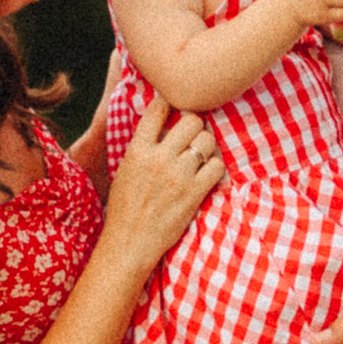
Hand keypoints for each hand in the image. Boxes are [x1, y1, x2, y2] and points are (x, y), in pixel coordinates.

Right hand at [102, 95, 225, 269]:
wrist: (129, 242)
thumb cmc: (125, 207)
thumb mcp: (126, 169)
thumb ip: (143, 147)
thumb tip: (161, 124)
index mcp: (137, 150)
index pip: (158, 109)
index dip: (170, 101)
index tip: (176, 104)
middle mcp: (158, 158)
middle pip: (191, 120)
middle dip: (196, 125)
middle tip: (194, 134)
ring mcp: (178, 175)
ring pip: (207, 141)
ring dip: (208, 146)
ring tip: (202, 155)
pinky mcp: (194, 193)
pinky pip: (217, 166)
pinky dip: (216, 168)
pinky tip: (208, 174)